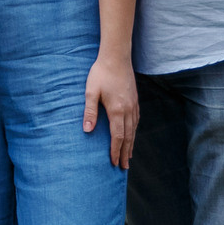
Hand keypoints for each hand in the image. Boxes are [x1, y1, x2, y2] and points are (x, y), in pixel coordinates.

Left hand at [83, 52, 138, 169]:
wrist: (116, 57)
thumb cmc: (100, 73)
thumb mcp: (90, 92)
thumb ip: (89, 112)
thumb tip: (87, 131)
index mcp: (117, 110)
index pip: (117, 137)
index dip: (116, 151)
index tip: (114, 163)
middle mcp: (128, 110)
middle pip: (128, 137)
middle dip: (125, 153)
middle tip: (124, 167)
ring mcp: (133, 105)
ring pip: (134, 130)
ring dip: (131, 144)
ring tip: (129, 156)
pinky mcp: (135, 100)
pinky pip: (136, 120)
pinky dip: (134, 131)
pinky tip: (132, 135)